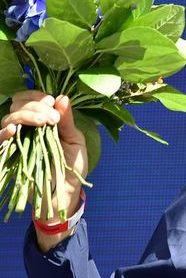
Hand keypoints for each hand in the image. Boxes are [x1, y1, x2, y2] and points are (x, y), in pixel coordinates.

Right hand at [0, 90, 86, 251]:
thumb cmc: (72, 165)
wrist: (65, 191)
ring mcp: (17, 140)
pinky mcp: (9, 154)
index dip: (37, 97)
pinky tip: (12, 130)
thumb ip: (67, 120)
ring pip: (8, 119)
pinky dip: (3, 132)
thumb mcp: (75, 140)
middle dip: (35, 106)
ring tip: (41, 122)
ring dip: (24, 116)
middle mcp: (27, 128)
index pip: (31, 99)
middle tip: (51, 118)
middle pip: (18, 106)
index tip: (51, 102)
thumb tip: (62, 97)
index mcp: (43, 120)